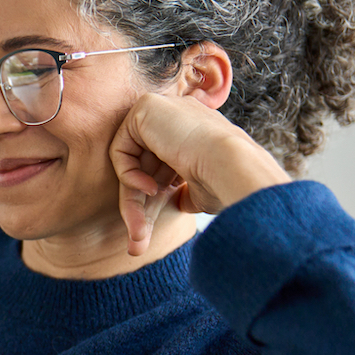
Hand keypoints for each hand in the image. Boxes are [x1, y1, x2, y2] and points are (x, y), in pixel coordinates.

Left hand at [109, 92, 290, 254]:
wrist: (234, 166)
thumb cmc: (225, 183)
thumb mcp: (201, 191)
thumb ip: (185, 191)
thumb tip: (180, 202)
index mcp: (194, 133)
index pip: (161, 169)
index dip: (154, 201)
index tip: (148, 234)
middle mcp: (178, 118)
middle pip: (143, 169)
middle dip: (137, 209)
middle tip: (136, 247)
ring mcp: (163, 110)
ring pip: (130, 164)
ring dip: (131, 202)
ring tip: (139, 234)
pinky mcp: (146, 107)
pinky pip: (120, 148)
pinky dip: (128, 174)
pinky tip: (148, 189)